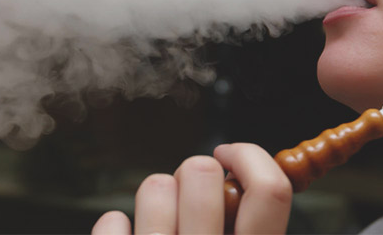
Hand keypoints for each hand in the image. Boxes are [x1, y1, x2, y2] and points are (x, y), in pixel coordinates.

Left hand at [92, 143, 292, 233]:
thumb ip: (249, 226)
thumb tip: (241, 178)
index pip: (270, 190)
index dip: (250, 157)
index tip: (229, 155)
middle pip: (202, 174)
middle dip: (196, 171)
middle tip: (192, 195)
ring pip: (156, 186)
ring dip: (159, 194)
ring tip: (161, 220)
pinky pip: (113, 222)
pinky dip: (118, 227)